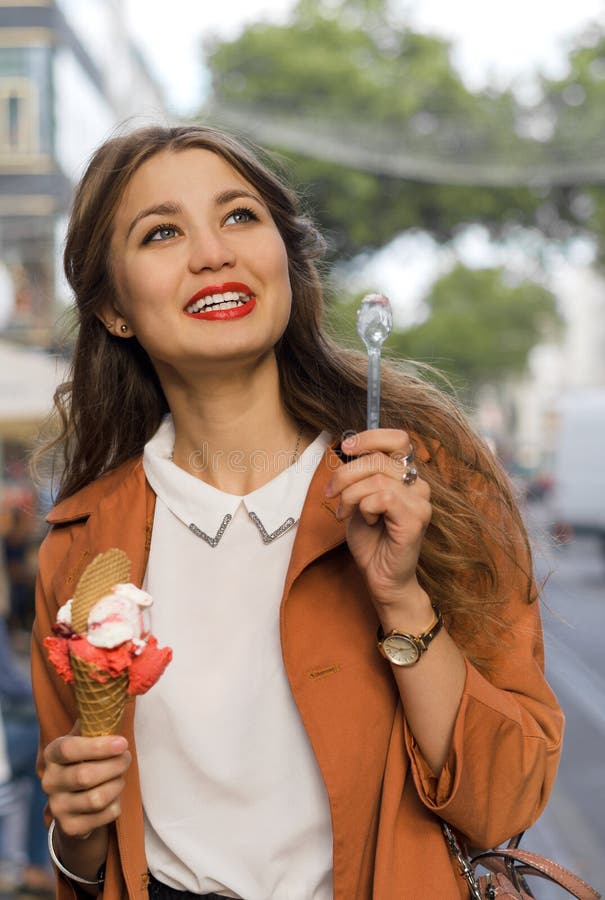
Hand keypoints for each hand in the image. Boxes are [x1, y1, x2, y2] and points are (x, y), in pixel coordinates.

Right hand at [42, 722, 130, 838]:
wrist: (74, 802)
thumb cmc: (85, 760)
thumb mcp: (85, 739)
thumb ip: (95, 720)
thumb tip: (115, 693)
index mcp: (52, 754)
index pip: (70, 749)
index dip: (98, 746)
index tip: (123, 742)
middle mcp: (49, 781)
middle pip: (86, 776)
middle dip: (115, 765)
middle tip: (127, 758)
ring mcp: (57, 807)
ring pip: (96, 798)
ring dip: (117, 785)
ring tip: (120, 776)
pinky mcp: (70, 827)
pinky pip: (103, 816)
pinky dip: (116, 805)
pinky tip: (113, 796)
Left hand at [325, 429, 431, 612]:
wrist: (381, 578)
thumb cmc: (371, 540)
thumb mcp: (358, 499)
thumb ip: (359, 475)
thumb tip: (347, 449)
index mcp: (406, 476)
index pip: (398, 439)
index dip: (371, 437)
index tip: (346, 447)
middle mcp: (419, 485)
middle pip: (378, 459)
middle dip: (346, 474)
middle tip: (331, 494)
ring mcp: (421, 501)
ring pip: (377, 478)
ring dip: (350, 495)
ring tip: (345, 513)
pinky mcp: (416, 518)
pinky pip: (383, 497)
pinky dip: (364, 508)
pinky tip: (367, 522)